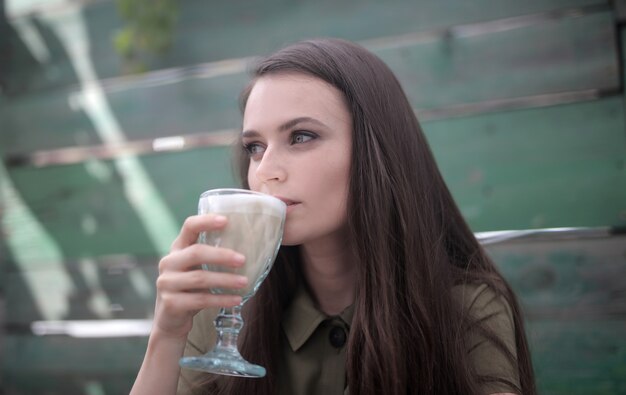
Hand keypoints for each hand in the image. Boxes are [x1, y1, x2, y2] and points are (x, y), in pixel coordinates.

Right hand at [152, 214, 247, 338]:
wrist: (171, 322)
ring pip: (200, 278)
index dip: (206, 221)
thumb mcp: (196, 270)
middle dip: (222, 255)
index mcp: (177, 249)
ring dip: (226, 280)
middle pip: (196, 252)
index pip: (189, 227)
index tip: (226, 220)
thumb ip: (211, 259)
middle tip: (243, 259)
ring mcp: (166, 283)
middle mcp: (168, 263)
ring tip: (244, 282)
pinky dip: (221, 299)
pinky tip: (237, 300)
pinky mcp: (171, 303)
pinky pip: (201, 299)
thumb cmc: (191, 290)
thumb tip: (249, 249)